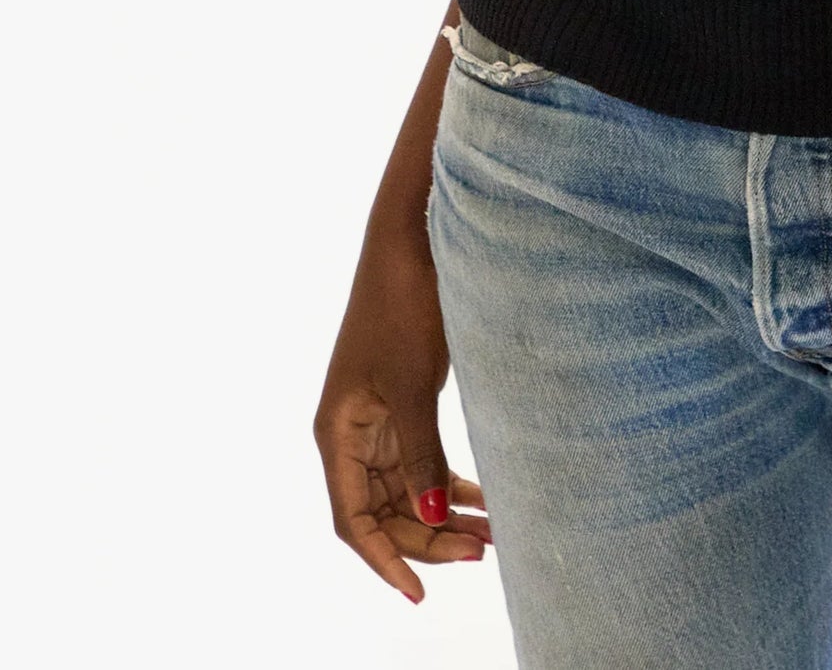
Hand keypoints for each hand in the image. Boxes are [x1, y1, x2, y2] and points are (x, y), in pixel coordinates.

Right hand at [314, 235, 490, 604]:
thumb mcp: (412, 384)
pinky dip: (447, 481)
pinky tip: (482, 499)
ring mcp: (376, 417)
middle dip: (428, 537)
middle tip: (484, 550)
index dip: (384, 560)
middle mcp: (350, 432)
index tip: (420, 592)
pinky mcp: (402, 400)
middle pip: (383, 510)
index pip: (354, 520)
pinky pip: (420, 459)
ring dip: (442, 513)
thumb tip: (432, 515)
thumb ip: (421, 453)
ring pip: (405, 488)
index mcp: (337, 433)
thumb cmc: (403, 305)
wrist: (412, 239)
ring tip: (493, 534)